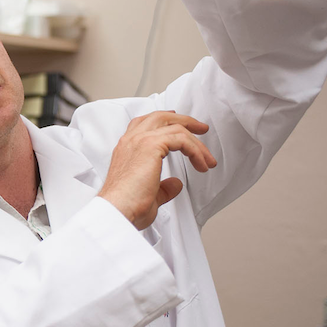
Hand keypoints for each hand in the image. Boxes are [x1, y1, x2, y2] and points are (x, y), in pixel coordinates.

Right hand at [98, 111, 216, 229]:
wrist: (118, 209)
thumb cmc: (127, 206)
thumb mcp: (149, 194)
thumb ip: (163, 187)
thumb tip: (175, 184)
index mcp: (126, 148)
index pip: (144, 124)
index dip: (164, 121)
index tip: (180, 125)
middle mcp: (131, 140)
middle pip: (160, 117)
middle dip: (184, 121)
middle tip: (201, 128)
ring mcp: (140, 140)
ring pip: (175, 127)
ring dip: (196, 142)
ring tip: (208, 158)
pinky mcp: (152, 145)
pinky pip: (181, 139)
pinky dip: (196, 151)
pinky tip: (201, 164)